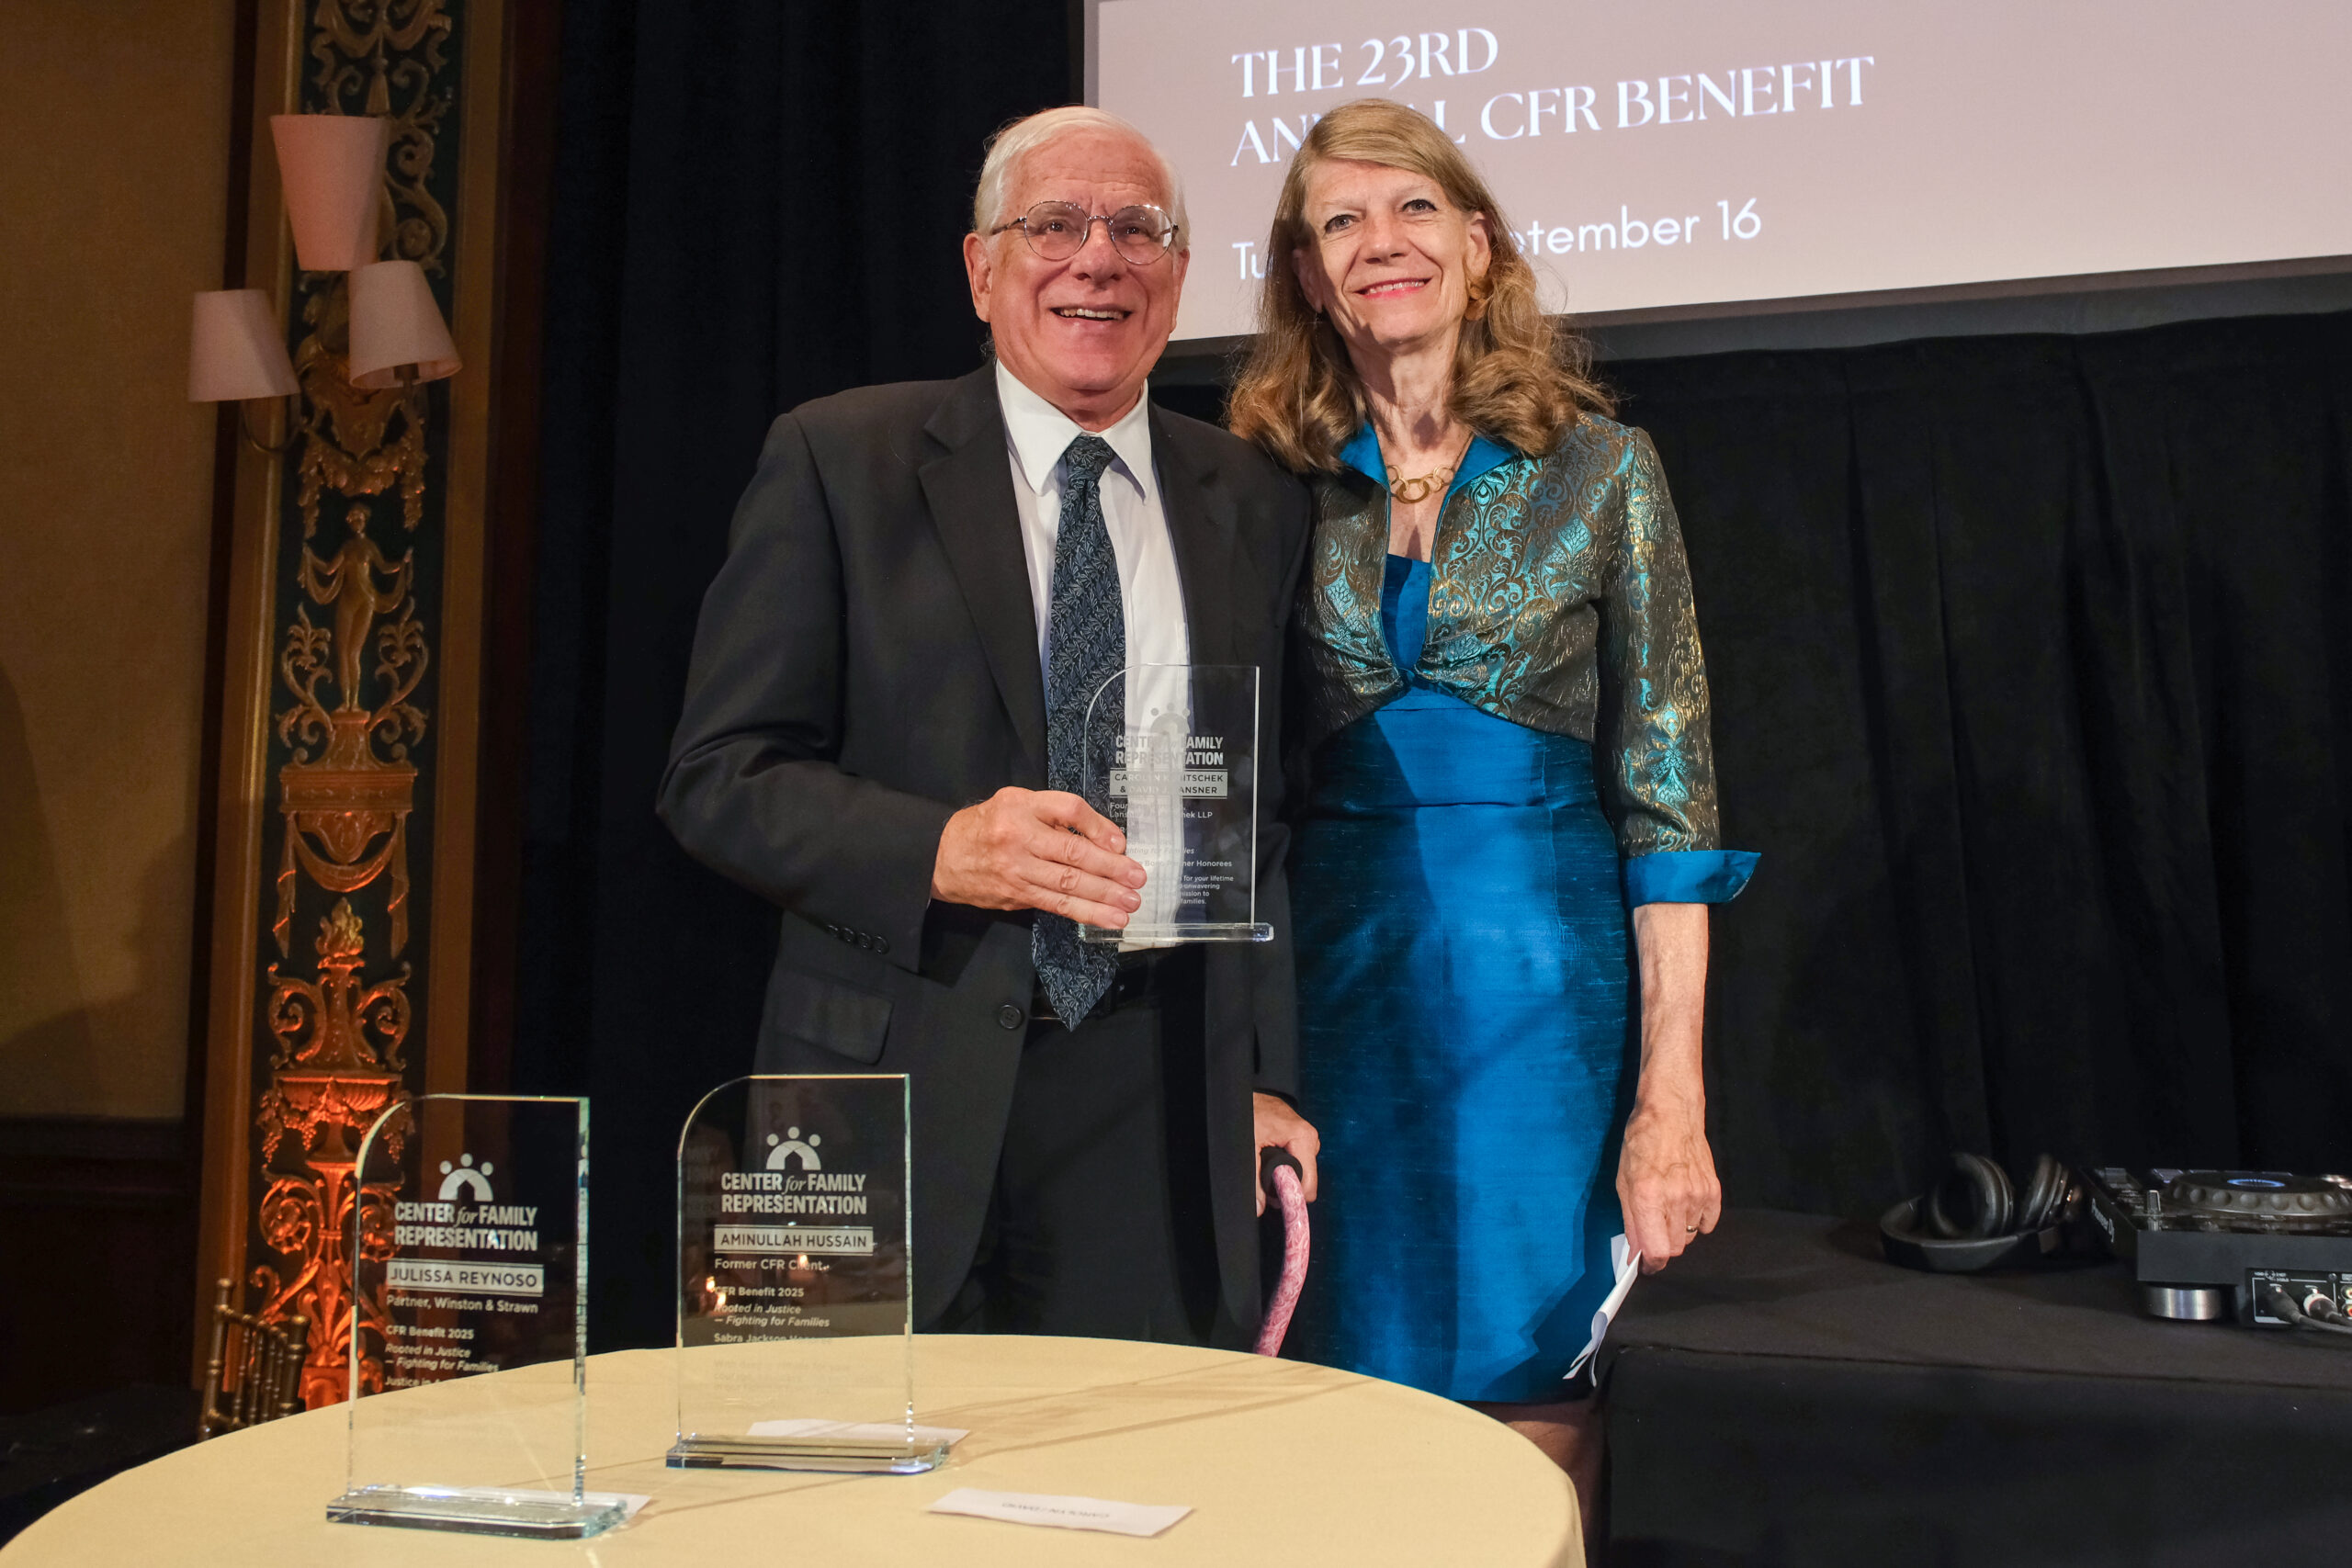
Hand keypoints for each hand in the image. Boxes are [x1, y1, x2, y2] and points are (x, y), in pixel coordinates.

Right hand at [931, 787, 1144, 928]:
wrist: (943, 856)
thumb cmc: (988, 825)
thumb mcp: (1017, 802)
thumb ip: (1055, 813)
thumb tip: (1104, 838)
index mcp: (1021, 806)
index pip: (1068, 810)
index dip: (1097, 826)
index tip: (1121, 843)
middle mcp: (1019, 837)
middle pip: (1072, 852)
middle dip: (1110, 868)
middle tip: (1137, 878)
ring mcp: (1017, 870)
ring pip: (1067, 884)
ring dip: (1103, 897)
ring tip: (1130, 904)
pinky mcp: (1017, 895)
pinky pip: (1056, 905)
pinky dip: (1085, 913)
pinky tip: (1108, 919)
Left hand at [1253, 1092, 1320, 1216]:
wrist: (1246, 1092)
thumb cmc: (1248, 1111)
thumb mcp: (1249, 1145)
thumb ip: (1254, 1179)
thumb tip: (1259, 1208)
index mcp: (1303, 1138)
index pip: (1309, 1184)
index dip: (1292, 1196)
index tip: (1274, 1200)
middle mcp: (1310, 1138)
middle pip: (1306, 1180)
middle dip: (1286, 1187)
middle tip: (1264, 1183)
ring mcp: (1307, 1139)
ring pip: (1302, 1173)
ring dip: (1284, 1178)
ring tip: (1264, 1168)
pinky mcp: (1301, 1139)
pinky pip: (1298, 1163)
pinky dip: (1284, 1169)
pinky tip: (1269, 1161)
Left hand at [1615, 1098, 1720, 1273]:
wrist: (1671, 1114)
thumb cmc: (1641, 1144)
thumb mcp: (1623, 1181)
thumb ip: (1630, 1220)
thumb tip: (1636, 1251)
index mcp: (1648, 1197)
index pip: (1657, 1250)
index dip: (1651, 1263)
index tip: (1647, 1265)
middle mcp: (1675, 1199)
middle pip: (1676, 1248)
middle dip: (1662, 1244)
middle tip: (1654, 1229)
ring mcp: (1698, 1195)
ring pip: (1691, 1236)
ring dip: (1678, 1230)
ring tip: (1668, 1207)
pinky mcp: (1714, 1190)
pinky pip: (1708, 1223)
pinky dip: (1697, 1221)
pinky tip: (1686, 1204)